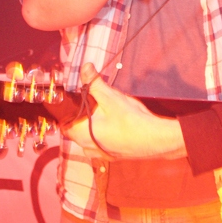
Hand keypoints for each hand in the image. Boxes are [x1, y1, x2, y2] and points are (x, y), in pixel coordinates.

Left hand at [62, 63, 187, 159]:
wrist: (158, 141)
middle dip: (82, 114)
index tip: (72, 99)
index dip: (66, 110)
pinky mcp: (112, 155)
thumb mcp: (111, 97)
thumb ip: (94, 83)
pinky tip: (114, 123)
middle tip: (92, 99)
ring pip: (89, 135)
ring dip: (92, 124)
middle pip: (76, 128)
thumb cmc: (132, 120)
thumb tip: (85, 67)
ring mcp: (100, 154)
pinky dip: (103, 132)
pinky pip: (100, 142)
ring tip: (104, 110)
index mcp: (81, 135)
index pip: (63, 123)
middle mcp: (87, 147)